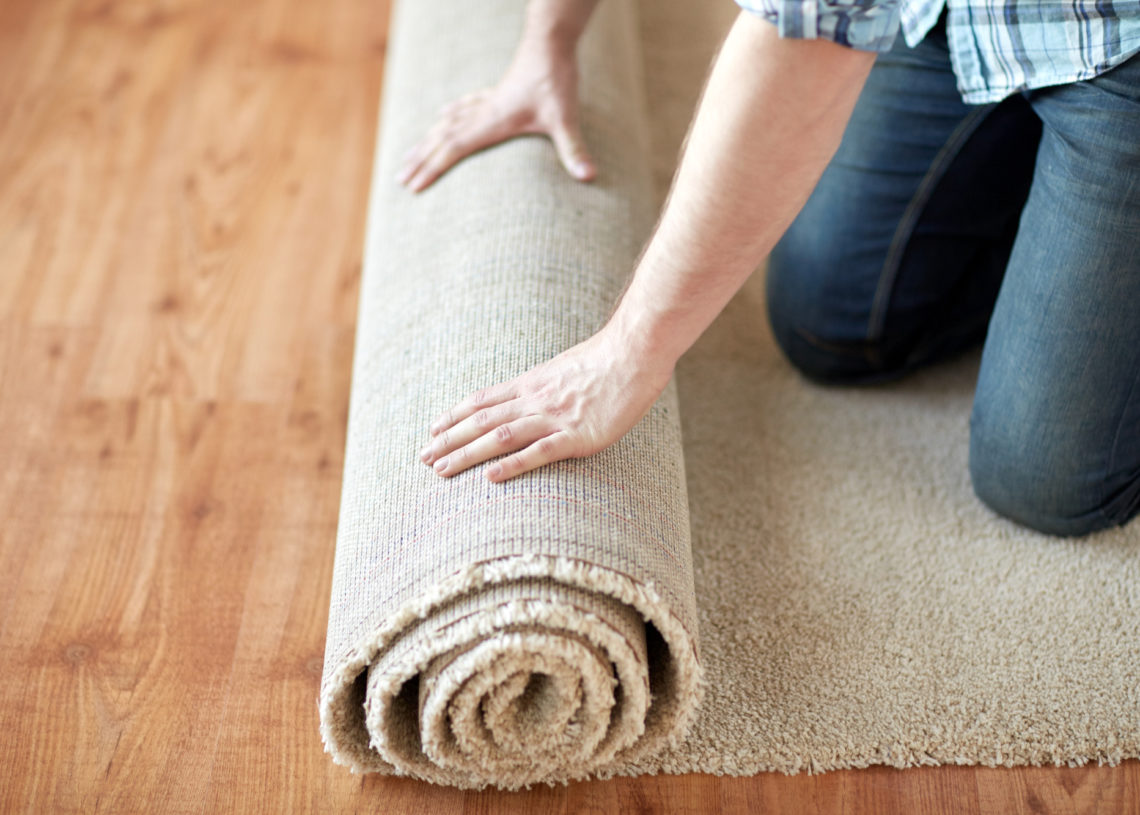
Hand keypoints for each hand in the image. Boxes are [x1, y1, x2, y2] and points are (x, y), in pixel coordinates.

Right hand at [396, 31, 596, 191]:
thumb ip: (573, 148)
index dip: (431, 168)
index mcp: (492, 122)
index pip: (453, 149)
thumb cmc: (556, 78)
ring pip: (448, 123)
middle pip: (442, 138)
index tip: (412, 186)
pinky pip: (464, 108)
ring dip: (427, 140)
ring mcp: (488, 102)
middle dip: (420, 160)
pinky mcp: (497, 93)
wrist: (551, 41)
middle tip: (398, 179)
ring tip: (409, 154)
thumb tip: (588, 176)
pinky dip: (450, 115)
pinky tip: (443, 114)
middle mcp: (483, 113)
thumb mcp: (566, 118)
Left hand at [419, 327, 671, 481]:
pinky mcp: (578, 436)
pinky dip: (513, 465)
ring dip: (467, 455)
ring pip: (500, 437)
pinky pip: (539, 452)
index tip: (432, 429)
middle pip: (481, 421)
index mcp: (532, 383)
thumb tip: (529, 394)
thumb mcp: (564, 367)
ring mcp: (555, 417)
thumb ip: (544, 384)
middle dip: (449, 440)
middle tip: (423, 458)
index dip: (454, 415)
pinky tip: (491, 478)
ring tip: (441, 471)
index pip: (483, 401)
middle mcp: (535, 399)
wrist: (635, 353)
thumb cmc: (607, 360)